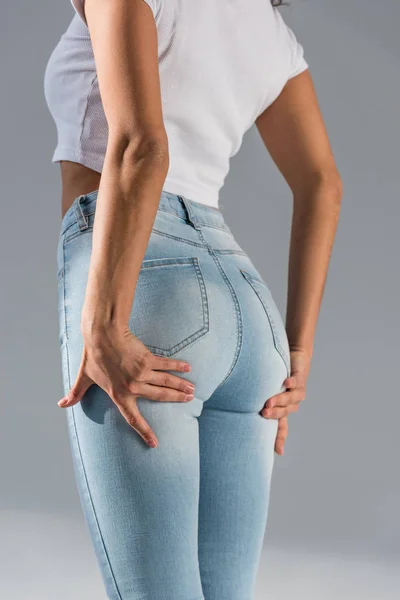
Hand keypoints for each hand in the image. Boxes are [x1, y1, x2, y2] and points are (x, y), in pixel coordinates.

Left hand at [57, 327, 195, 447]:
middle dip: (176, 400)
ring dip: (181, 386)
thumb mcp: (84, 377)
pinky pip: (166, 365)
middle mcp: (133, 387)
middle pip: (159, 397)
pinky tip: (188, 368)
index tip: (155, 444)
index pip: (133, 419)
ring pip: (166, 382)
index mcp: (119, 395)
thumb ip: (75, 393)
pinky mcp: (148, 359)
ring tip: (192, 390)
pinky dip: (178, 366)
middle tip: (188, 400)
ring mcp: (142, 373)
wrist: (101, 334)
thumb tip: (61, 404)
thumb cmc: (92, 356)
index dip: (144, 432)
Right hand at [260, 348, 310, 454]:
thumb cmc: (277, 375)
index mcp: (283, 410)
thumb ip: (253, 402)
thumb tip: (229, 410)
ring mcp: (296, 391)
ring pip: (290, 399)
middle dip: (274, 414)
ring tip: (269, 401)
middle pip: (283, 412)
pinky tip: (286, 383)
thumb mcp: (266, 391)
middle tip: (263, 413)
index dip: (279, 438)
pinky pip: (296, 382)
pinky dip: (291, 383)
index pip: (281, 426)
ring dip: (280, 400)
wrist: (296, 358)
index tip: (278, 451)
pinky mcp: (299, 378)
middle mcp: (291, 403)